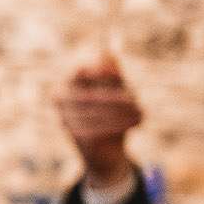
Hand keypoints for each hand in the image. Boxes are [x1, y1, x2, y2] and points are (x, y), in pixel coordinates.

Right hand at [57, 58, 141, 186]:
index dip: (99, 72)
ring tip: (141, 113)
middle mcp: (63, 101)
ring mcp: (67, 120)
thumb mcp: (116, 91)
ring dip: (121, 113)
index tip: (118, 76)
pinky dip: (118, 126)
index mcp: (71, 84)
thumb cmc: (112, 114)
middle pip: (90, 96)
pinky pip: (99, 129)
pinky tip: (133, 125)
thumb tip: (109, 51)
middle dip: (116, 98)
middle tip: (137, 100)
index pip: (80, 73)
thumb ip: (113, 73)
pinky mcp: (76, 137)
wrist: (107, 152)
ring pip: (97, 114)